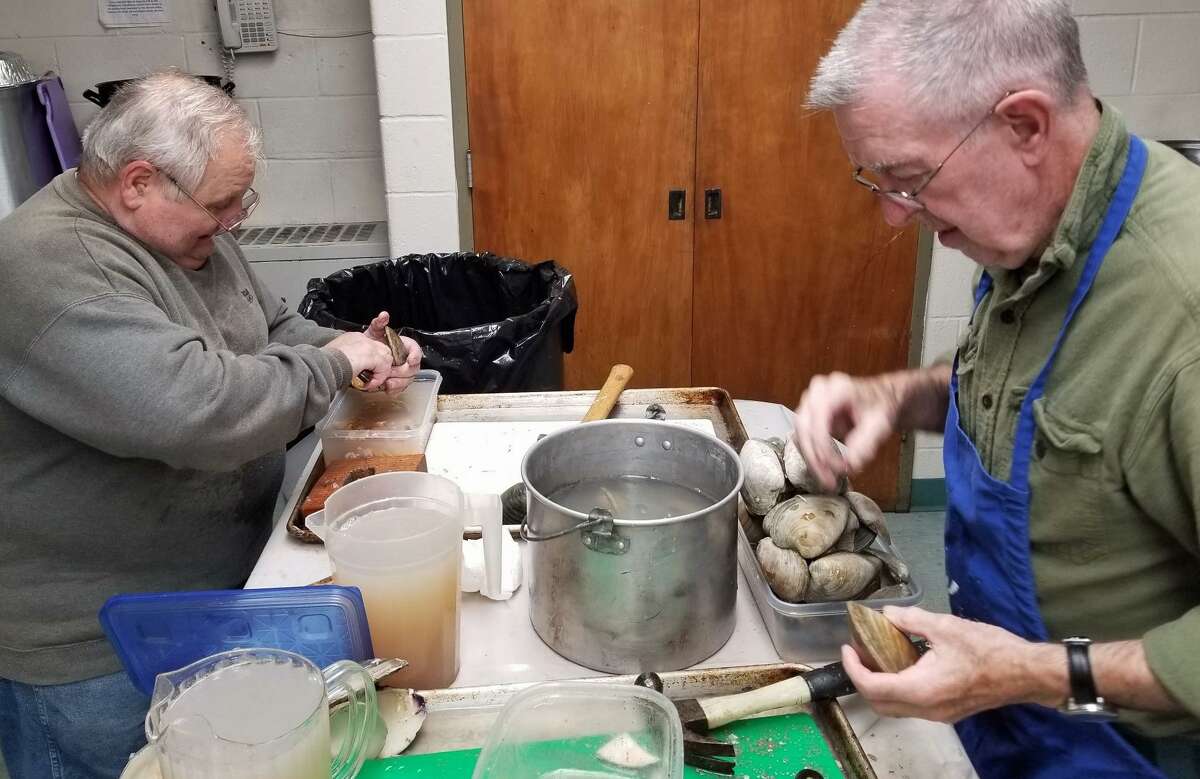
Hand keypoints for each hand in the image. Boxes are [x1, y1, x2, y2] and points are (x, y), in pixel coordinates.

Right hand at [323, 331, 392, 390]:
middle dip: (380, 366)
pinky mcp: (372, 355)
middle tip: (372, 378)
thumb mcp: (337, 358)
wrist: (323, 364)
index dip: (373, 360)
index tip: (367, 370)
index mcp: (353, 338)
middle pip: (382, 350)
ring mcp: (368, 346)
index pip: (371, 346)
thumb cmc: (325, 364)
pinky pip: (384, 369)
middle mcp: (362, 339)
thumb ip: (349, 359)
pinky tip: (368, 384)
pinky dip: (378, 379)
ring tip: (369, 382)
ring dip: (380, 373)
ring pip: (386, 359)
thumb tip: (355, 368)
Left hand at [363, 310, 422, 391]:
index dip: (415, 356)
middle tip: (390, 371)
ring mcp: (403, 372)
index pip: (416, 350)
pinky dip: (394, 390)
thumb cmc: (372, 343)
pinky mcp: (397, 381)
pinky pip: (400, 388)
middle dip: (401, 371)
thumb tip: (384, 315)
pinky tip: (386, 389)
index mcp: (405, 346)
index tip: (410, 360)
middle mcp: (407, 360)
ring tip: (387, 382)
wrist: (364, 355)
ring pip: (408, 380)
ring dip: (398, 382)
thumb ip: (379, 323)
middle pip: (413, 368)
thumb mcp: (374, 332)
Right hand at [793, 372, 900, 491]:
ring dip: (812, 460)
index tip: (839, 467)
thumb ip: (866, 443)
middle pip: (804, 428)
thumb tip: (851, 463)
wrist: (880, 399)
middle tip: (828, 479)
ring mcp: (810, 402)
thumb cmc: (879, 405)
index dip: (824, 448)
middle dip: (815, 458)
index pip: (818, 420)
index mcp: (836, 388)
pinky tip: (824, 470)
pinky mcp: (808, 416)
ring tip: (827, 479)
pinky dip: (813, 456)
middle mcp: (818, 393)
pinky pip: (804, 439)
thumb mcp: (879, 423)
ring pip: (800, 436)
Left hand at [841, 606, 1065, 722]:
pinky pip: (912, 705)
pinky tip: (903, 663)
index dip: (854, 669)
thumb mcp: (946, 627)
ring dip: (880, 685)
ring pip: (896, 707)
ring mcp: (939, 715)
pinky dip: (899, 687)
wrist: (1027, 673)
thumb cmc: (990, 650)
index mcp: (923, 690)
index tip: (848, 649)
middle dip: (863, 679)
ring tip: (877, 655)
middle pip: (880, 703)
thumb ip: (911, 620)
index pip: (874, 688)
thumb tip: (887, 614)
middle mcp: (927, 709)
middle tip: (859, 652)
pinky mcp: (948, 711)